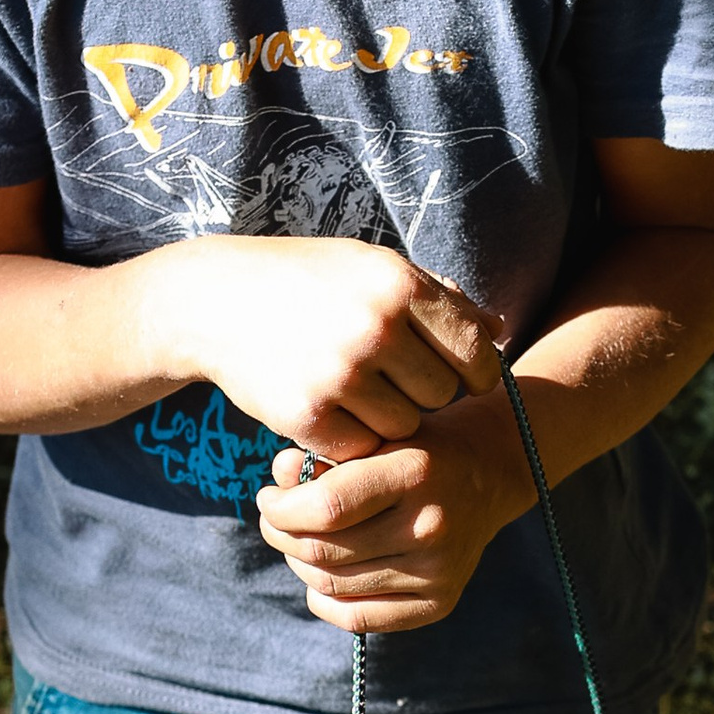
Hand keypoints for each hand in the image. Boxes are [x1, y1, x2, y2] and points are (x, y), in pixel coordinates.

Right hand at [159, 236, 501, 459]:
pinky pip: (362, 447)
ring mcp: (340, 374)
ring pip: (406, 427)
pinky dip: (351, 436)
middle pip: (443, 394)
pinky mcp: (308, 415)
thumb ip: (440, 297)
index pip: (477, 350)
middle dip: (424, 391)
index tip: (463, 376)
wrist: (213, 301)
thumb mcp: (373, 266)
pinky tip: (330, 406)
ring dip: (389, 417)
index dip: (477, 371)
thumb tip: (500, 328)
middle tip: (390, 377)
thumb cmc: (307, 280)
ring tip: (356, 388)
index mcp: (400, 284)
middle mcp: (375, 327)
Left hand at [256, 400, 526, 632]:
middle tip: (275, 520)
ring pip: (332, 585)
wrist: (488, 474)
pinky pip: (356, 618)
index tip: (269, 498)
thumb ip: (324, 455)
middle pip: (324, 550)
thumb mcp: (374, 434)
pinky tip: (320, 573)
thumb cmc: (416, 448)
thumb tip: (280, 479)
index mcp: (416, 472)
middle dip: (281, 535)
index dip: (282, 509)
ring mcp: (438, 571)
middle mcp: (431, 526)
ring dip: (299, 563)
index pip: (327, 508)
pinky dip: (323, 599)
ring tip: (299, 541)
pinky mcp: (439, 603)